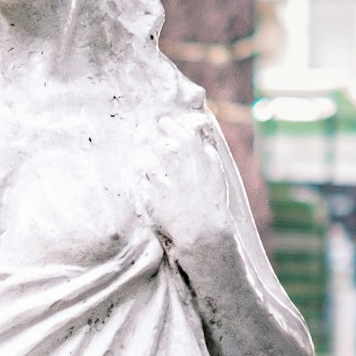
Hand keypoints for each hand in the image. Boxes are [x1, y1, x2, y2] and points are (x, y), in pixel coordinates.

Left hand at [138, 100, 245, 266]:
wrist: (203, 232)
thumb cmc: (212, 206)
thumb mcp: (217, 178)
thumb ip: (209, 158)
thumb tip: (204, 144)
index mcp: (202, 164)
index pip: (184, 136)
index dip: (172, 127)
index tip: (164, 122)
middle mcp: (185, 171)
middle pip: (165, 146)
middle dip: (154, 138)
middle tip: (146, 130)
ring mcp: (169, 184)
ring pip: (150, 162)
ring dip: (144, 156)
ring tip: (139, 152)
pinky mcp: (156, 199)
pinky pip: (144, 182)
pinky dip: (141, 176)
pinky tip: (138, 173)